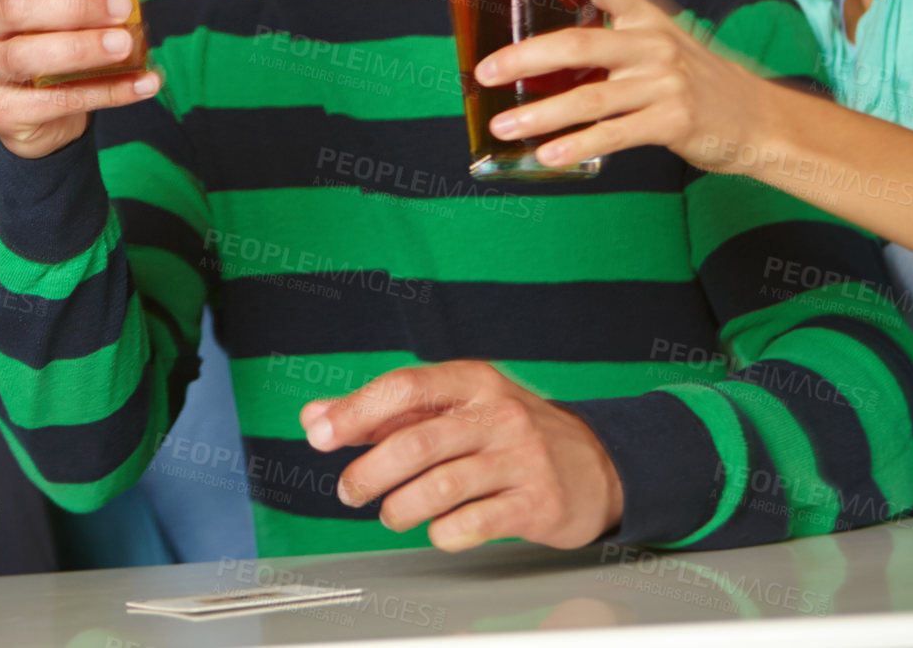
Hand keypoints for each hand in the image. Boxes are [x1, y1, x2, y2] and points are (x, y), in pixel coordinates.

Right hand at [0, 0, 171, 158]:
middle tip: (122, 8)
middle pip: (17, 8)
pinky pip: (52, 103)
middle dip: (76, 7)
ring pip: (25, 56)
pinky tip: (142, 84)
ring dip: (83, 49)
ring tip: (127, 44)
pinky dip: (104, 93)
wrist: (46, 110)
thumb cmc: (65, 34)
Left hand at [301, 362, 622, 551]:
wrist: (597, 464)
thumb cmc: (507, 433)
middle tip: (349, 490)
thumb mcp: (453, 408)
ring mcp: (521, 458)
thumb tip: (316, 418)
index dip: (356, 411)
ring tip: (390, 513)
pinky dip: (443, 532)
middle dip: (370, 471)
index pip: (405, 388)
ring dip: (400, 506)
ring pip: (441, 486)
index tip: (320, 434)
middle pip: (417, 442)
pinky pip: (475, 523)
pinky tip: (436, 529)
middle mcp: (498, 414)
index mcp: (472, 381)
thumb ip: (384, 413)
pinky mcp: (538, 503)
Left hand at [478, 0, 769, 172]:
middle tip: (485, 71)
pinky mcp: (672, 122)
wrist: (757, 120)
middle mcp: (654, 44)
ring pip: (590, 97)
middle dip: (525, 57)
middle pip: (580, 44)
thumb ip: (612, 38)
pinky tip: (547, 156)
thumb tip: (540, 49)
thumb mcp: (660, 44)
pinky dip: (577, 146)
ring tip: (502, 126)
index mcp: (647, 18)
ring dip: (541, 114)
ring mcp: (665, 83)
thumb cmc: (694, 81)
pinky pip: (614, 134)